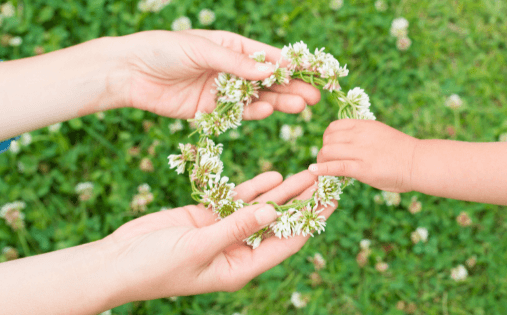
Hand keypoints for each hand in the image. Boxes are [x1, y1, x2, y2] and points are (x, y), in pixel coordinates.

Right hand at [104, 171, 336, 303]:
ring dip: (284, 191)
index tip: (332, 201)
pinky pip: (238, 199)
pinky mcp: (209, 216)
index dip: (312, 220)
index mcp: (241, 267)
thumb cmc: (155, 266)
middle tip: (327, 179)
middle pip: (280, 222)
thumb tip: (274, 212)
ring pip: (262, 207)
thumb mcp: (198, 247)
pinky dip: (255, 187)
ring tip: (309, 172)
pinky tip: (275, 175)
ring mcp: (224, 231)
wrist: (118, 260)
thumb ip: (236, 227)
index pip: (287, 241)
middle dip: (304, 202)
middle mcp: (238, 250)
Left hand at [119, 30, 320, 119]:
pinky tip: (267, 110)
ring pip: (258, 98)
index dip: (294, 64)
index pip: (269, 56)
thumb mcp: (201, 50)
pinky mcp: (211, 110)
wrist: (129, 72)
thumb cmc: (164, 50)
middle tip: (314, 97)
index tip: (317, 71)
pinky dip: (253, 112)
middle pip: (269, 80)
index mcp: (232, 46)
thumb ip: (235, 63)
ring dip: (279, 101)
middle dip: (292, 87)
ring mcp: (223, 90)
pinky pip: (238, 113)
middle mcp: (231, 69)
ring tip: (299, 106)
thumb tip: (271, 71)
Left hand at [308, 119, 418, 192]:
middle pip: (328, 139)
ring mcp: (361, 152)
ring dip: (322, 160)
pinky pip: (336, 166)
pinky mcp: (362, 168)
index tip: (331, 147)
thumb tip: (347, 142)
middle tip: (328, 161)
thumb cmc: (402, 152)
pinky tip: (314, 170)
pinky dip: (321, 168)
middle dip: (324, 150)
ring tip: (324, 168)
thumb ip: (364, 136)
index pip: (334, 126)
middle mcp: (360, 135)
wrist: (419, 163)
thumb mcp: (380, 134)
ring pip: (328, 151)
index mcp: (365, 125)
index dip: (327, 138)